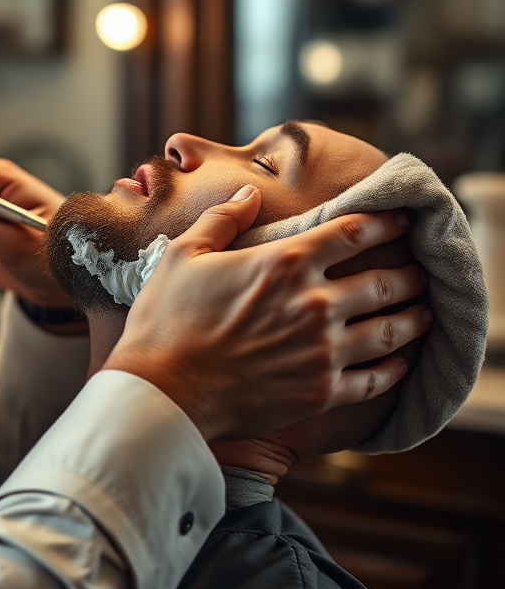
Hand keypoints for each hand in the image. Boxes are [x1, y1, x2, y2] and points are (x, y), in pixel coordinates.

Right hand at [104, 186, 431, 442]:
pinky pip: (375, 379)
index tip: (402, 219)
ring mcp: (322, 351)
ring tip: (424, 312)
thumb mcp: (185, 254)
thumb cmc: (167, 319)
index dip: (384, 222)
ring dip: (413, 318)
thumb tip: (250, 195)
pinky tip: (400, 361)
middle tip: (421, 271)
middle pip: (383, 282)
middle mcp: (314, 304)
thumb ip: (223, 219)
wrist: (164, 391)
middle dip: (409, 274)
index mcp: (284, 263)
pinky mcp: (321, 392)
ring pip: (390, 330)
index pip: (352, 233)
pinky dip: (394, 368)